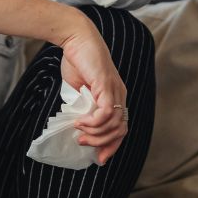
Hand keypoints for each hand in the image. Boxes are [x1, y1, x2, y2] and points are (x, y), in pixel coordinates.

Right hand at [55, 18, 128, 165]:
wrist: (76, 38)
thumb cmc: (77, 60)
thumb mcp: (79, 90)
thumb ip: (82, 106)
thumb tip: (78, 125)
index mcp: (115, 96)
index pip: (121, 128)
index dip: (111, 145)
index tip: (98, 158)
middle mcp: (120, 94)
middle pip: (121, 130)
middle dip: (102, 143)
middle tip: (83, 144)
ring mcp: (115, 90)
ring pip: (114, 124)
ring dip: (95, 134)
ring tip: (79, 133)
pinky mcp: (106, 85)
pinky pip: (106, 112)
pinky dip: (93, 122)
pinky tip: (80, 122)